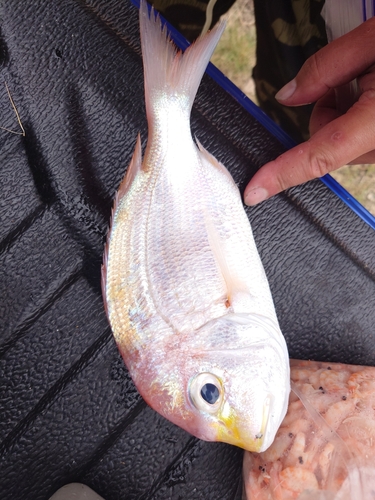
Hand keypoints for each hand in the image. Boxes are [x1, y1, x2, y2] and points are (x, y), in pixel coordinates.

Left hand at [244, 17, 374, 205]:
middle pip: (331, 147)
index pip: (320, 155)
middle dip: (327, 116)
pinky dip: (362, 123)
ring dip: (347, 118)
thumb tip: (289, 96)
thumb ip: (325, 69)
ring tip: (374, 83)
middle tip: (353, 80)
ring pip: (348, 147)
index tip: (255, 191)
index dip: (282, 174)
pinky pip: (366, 145)